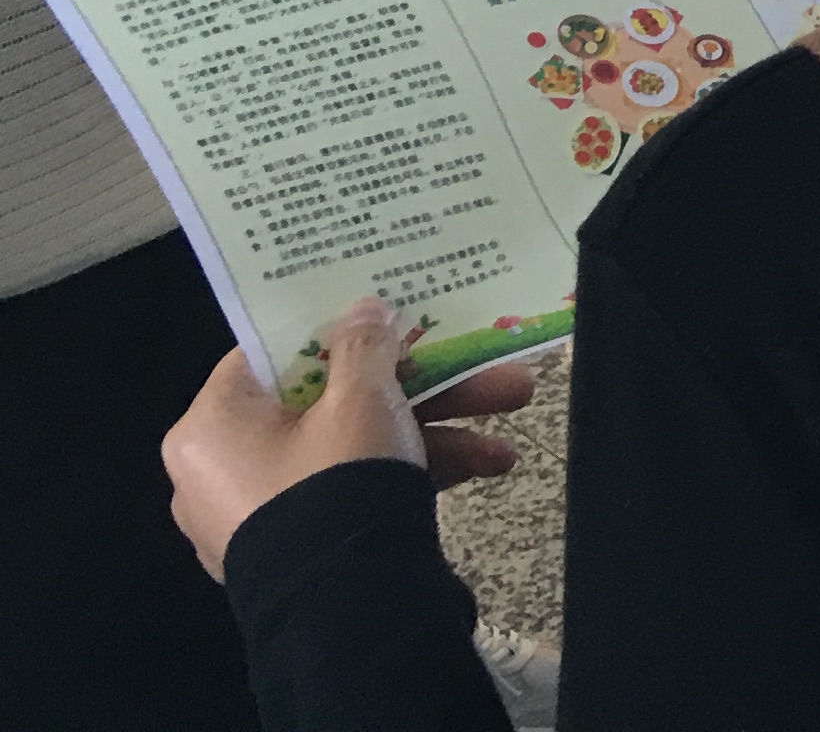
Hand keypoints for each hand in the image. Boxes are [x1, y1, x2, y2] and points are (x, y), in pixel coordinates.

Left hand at [162, 299, 534, 577]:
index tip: (389, 321)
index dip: (336, 332)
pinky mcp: (293, 549)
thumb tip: (364, 308)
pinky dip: (410, 474)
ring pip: (352, 449)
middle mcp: (218, 471)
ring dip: (435, 429)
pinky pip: (349, 493)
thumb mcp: (364, 399)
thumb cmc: (336, 479)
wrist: (345, 608)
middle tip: (479, 367)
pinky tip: (488, 464)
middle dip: (418, 385)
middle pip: (329, 404)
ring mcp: (256, 516)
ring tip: (512, 412)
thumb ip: (366, 345)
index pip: (271, 356)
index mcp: (211, 426)